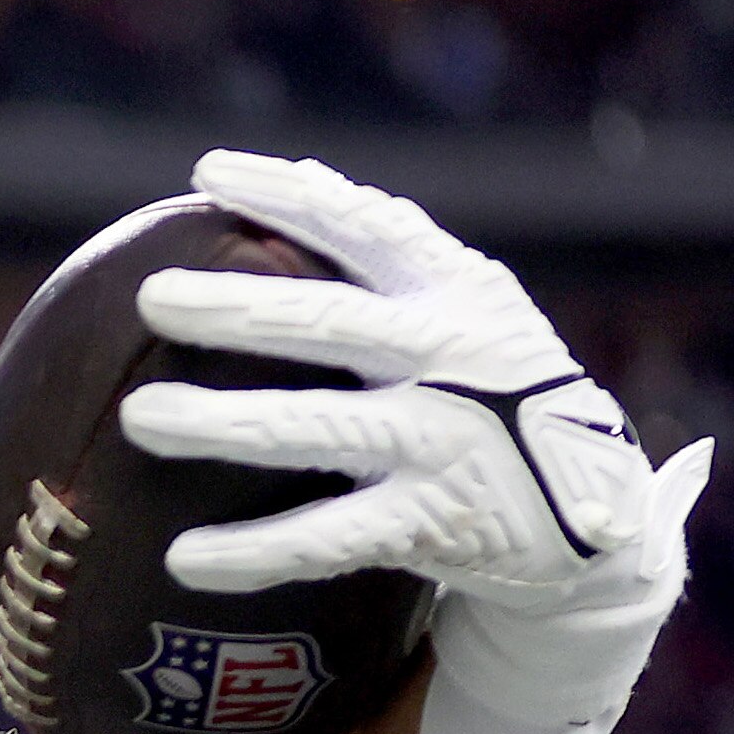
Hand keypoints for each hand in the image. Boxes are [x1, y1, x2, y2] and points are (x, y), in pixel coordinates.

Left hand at [115, 150, 667, 609]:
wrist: (596, 510)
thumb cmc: (496, 392)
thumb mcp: (467, 313)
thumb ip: (390, 255)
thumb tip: (293, 174)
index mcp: (457, 294)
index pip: (369, 227)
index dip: (291, 197)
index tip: (209, 174)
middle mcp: (453, 358)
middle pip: (329, 323)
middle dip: (237, 308)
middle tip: (152, 296)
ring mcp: (445, 440)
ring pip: (317, 428)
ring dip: (222, 424)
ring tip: (138, 418)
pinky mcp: (435, 522)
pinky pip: (327, 540)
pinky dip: (254, 552)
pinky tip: (184, 560)